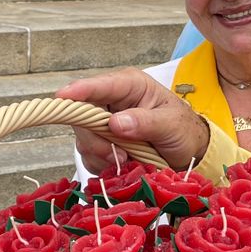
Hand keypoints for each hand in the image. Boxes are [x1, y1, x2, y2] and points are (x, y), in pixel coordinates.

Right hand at [57, 70, 210, 171]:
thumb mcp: (171, 125)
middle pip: (82, 116)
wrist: (189, 152)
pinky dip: (103, 165)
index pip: (99, 85)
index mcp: (129, 86)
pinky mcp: (102, 143)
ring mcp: (104, 123)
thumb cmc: (183, 129)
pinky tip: (123, 166)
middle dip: (95, 139)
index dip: (78, 91)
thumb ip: (146, 122)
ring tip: (128, 160)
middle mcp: (111, 102)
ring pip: (84, 139)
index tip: (62, 97)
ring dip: (101, 155)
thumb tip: (115, 123)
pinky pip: (90, 156)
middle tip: (118, 155)